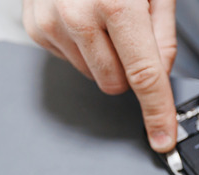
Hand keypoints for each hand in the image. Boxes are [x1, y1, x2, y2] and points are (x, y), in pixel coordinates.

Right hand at [23, 0, 178, 151]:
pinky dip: (82, 45)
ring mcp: (51, 23)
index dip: (158, 111)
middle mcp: (78, 16)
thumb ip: (163, 32)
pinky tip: (82, 16)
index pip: (145, 76)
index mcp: (116, 3)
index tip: (162, 137)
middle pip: (117, 82)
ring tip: (104, 14)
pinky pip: (70, 59)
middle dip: (131, 67)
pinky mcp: (35, 28)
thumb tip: (160, 72)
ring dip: (105, 55)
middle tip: (131, 29)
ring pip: (93, 74)